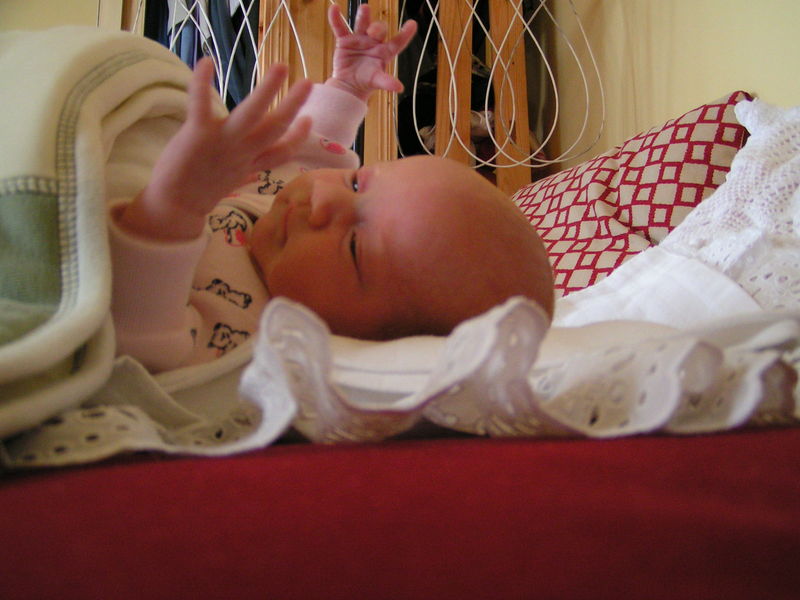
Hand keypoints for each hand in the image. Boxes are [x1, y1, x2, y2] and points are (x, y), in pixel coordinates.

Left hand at [119, 58, 312, 240]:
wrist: (174, 207)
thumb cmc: (201, 191)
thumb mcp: (231, 180)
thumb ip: (246, 169)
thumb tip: (255, 169)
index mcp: (250, 163)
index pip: (283, 151)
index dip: (298, 137)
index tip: (308, 120)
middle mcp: (243, 152)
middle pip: (275, 129)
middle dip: (293, 105)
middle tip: (309, 83)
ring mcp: (223, 142)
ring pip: (252, 114)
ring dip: (268, 90)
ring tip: (281, 67)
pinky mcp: (198, 134)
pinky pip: (201, 103)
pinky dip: (201, 82)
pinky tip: (206, 62)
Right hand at [327, 4, 416, 101]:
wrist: (348, 85)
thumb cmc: (366, 83)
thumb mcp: (377, 81)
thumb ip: (387, 82)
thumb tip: (399, 88)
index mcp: (385, 52)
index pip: (397, 42)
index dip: (405, 34)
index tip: (412, 24)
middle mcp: (374, 43)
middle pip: (379, 30)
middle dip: (378, 28)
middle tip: (374, 31)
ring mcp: (359, 39)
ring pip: (362, 24)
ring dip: (363, 16)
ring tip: (365, 8)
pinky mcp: (345, 40)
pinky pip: (340, 27)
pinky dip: (336, 18)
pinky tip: (334, 8)